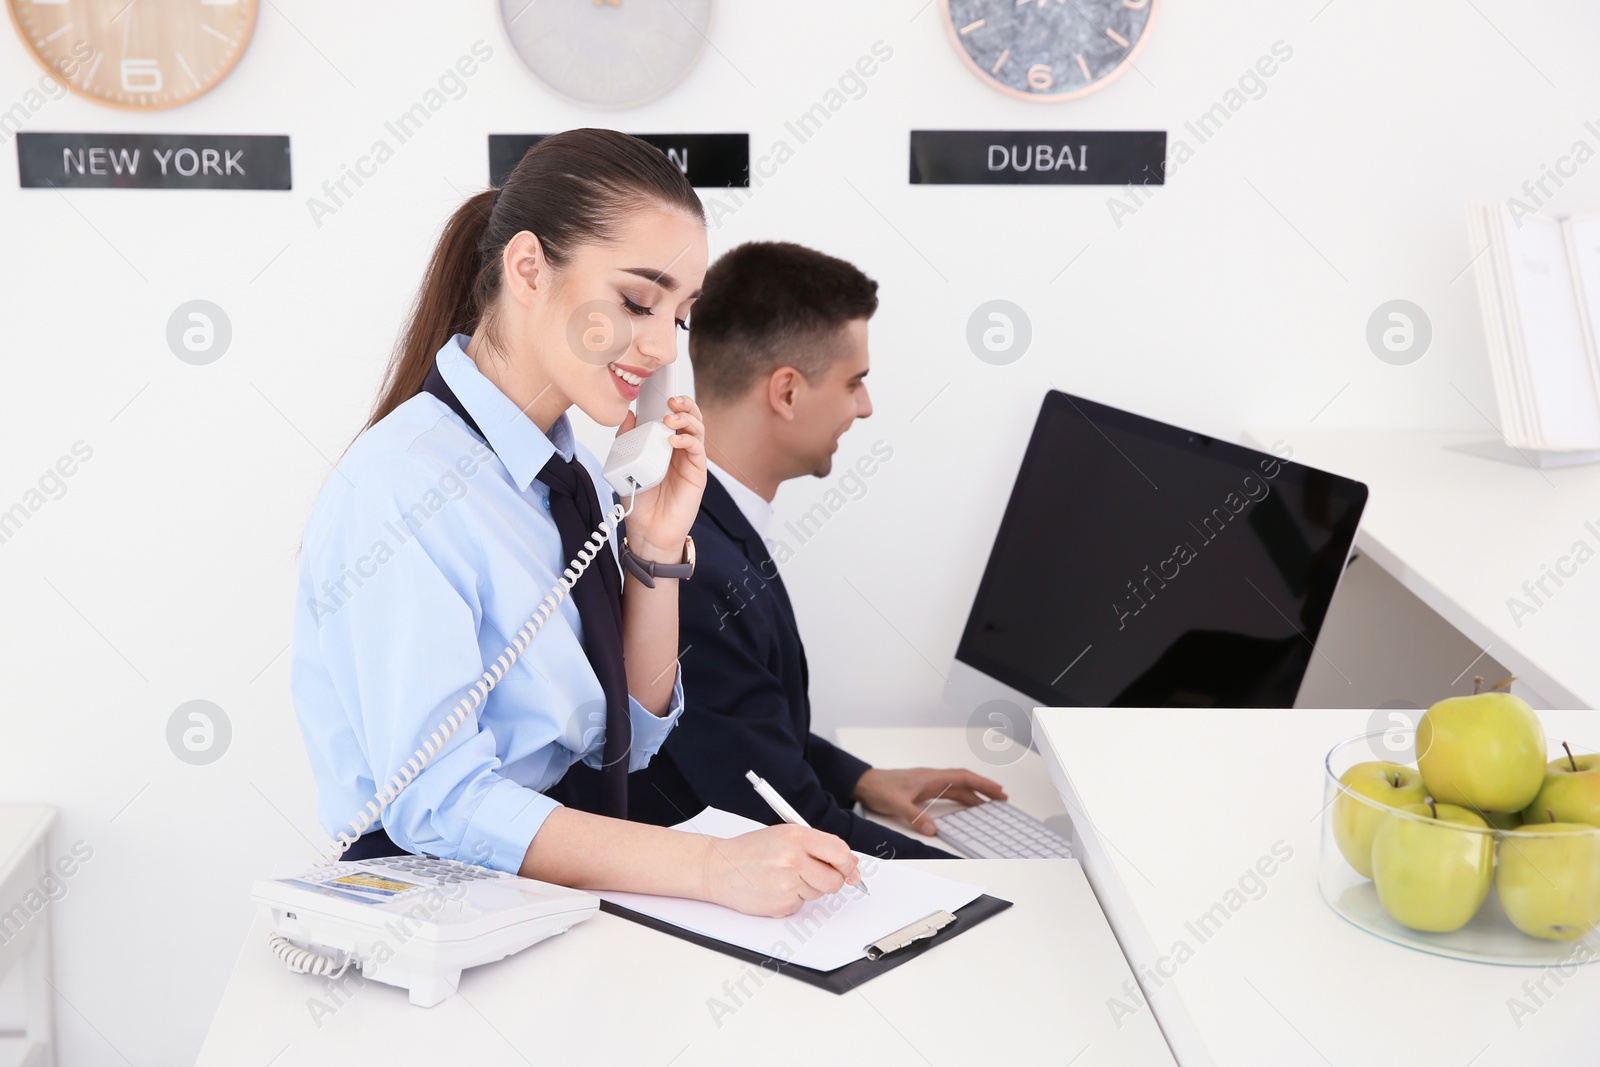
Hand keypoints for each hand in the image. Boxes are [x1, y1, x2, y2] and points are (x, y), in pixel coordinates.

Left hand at [619, 394, 705, 559]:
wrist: (648, 531)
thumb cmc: (640, 501)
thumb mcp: (627, 465)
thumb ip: (627, 440)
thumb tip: (627, 415)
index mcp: (662, 443)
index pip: (671, 414)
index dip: (668, 400)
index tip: (659, 390)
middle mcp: (679, 449)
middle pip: (689, 417)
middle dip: (683, 404)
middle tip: (670, 400)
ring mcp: (689, 460)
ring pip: (697, 429)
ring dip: (686, 419)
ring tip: (671, 417)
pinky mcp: (697, 473)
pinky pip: (697, 450)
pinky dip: (688, 440)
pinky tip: (675, 440)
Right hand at [699, 824, 860, 916]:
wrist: (718, 868)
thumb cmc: (751, 850)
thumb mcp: (784, 836)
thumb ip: (817, 845)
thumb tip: (850, 862)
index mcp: (797, 837)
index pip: (839, 851)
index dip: (848, 863)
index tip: (849, 868)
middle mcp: (793, 859)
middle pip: (834, 879)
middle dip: (833, 880)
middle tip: (817, 875)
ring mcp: (787, 883)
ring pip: (819, 893)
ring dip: (808, 888)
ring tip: (784, 876)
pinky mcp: (781, 904)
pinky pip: (801, 905)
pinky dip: (793, 899)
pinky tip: (775, 888)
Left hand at [854, 767, 1007, 835]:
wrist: (865, 783)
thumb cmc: (879, 787)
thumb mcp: (897, 803)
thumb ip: (915, 816)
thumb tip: (933, 829)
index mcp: (930, 777)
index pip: (962, 778)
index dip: (982, 784)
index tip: (998, 790)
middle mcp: (933, 779)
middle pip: (965, 782)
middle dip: (984, 789)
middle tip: (1002, 798)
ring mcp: (929, 784)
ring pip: (958, 788)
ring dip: (974, 795)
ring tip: (990, 804)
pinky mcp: (924, 791)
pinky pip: (949, 793)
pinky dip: (962, 799)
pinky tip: (968, 806)